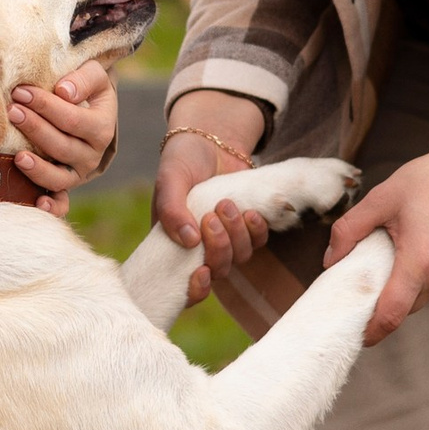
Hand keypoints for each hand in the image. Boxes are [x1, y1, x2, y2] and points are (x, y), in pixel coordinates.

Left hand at [7, 60, 118, 215]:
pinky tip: (38, 204)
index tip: (20, 91)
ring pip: (58, 176)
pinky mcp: (64, 185)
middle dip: (35, 128)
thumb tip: (63, 92)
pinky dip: (52, 207)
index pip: (72, 120)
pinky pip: (61, 202)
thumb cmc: (84, 88)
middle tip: (12, 111)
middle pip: (62, 146)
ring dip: (37, 168)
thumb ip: (83, 79)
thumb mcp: (93, 75)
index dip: (46, 106)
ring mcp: (78, 173)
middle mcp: (92, 155)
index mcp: (102, 127)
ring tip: (18, 156)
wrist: (87, 107)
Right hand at [155, 87, 268, 310]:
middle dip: (219, 247)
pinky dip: (257, 230)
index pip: (182, 285)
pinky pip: (258, 242)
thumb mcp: (170, 179)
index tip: (201, 272)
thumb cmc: (183, 159)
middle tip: (214, 214)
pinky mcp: (246, 227)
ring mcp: (225, 239)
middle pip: (217, 270)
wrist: (212, 139)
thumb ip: (171, 208)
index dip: (194, 290)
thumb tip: (189, 241)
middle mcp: (198, 248)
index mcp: (172, 243)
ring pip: (239, 257)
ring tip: (227, 204)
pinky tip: (250, 212)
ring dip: (237, 235)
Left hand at [324, 140, 428, 342]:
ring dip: (410, 285)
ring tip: (404, 253)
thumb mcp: (381, 198)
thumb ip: (349, 231)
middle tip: (375, 276)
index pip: (391, 313)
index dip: (372, 330)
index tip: (358, 336)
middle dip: (388, 299)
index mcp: (419, 260)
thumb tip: (330, 261)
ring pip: (425, 296)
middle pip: (406, 306)